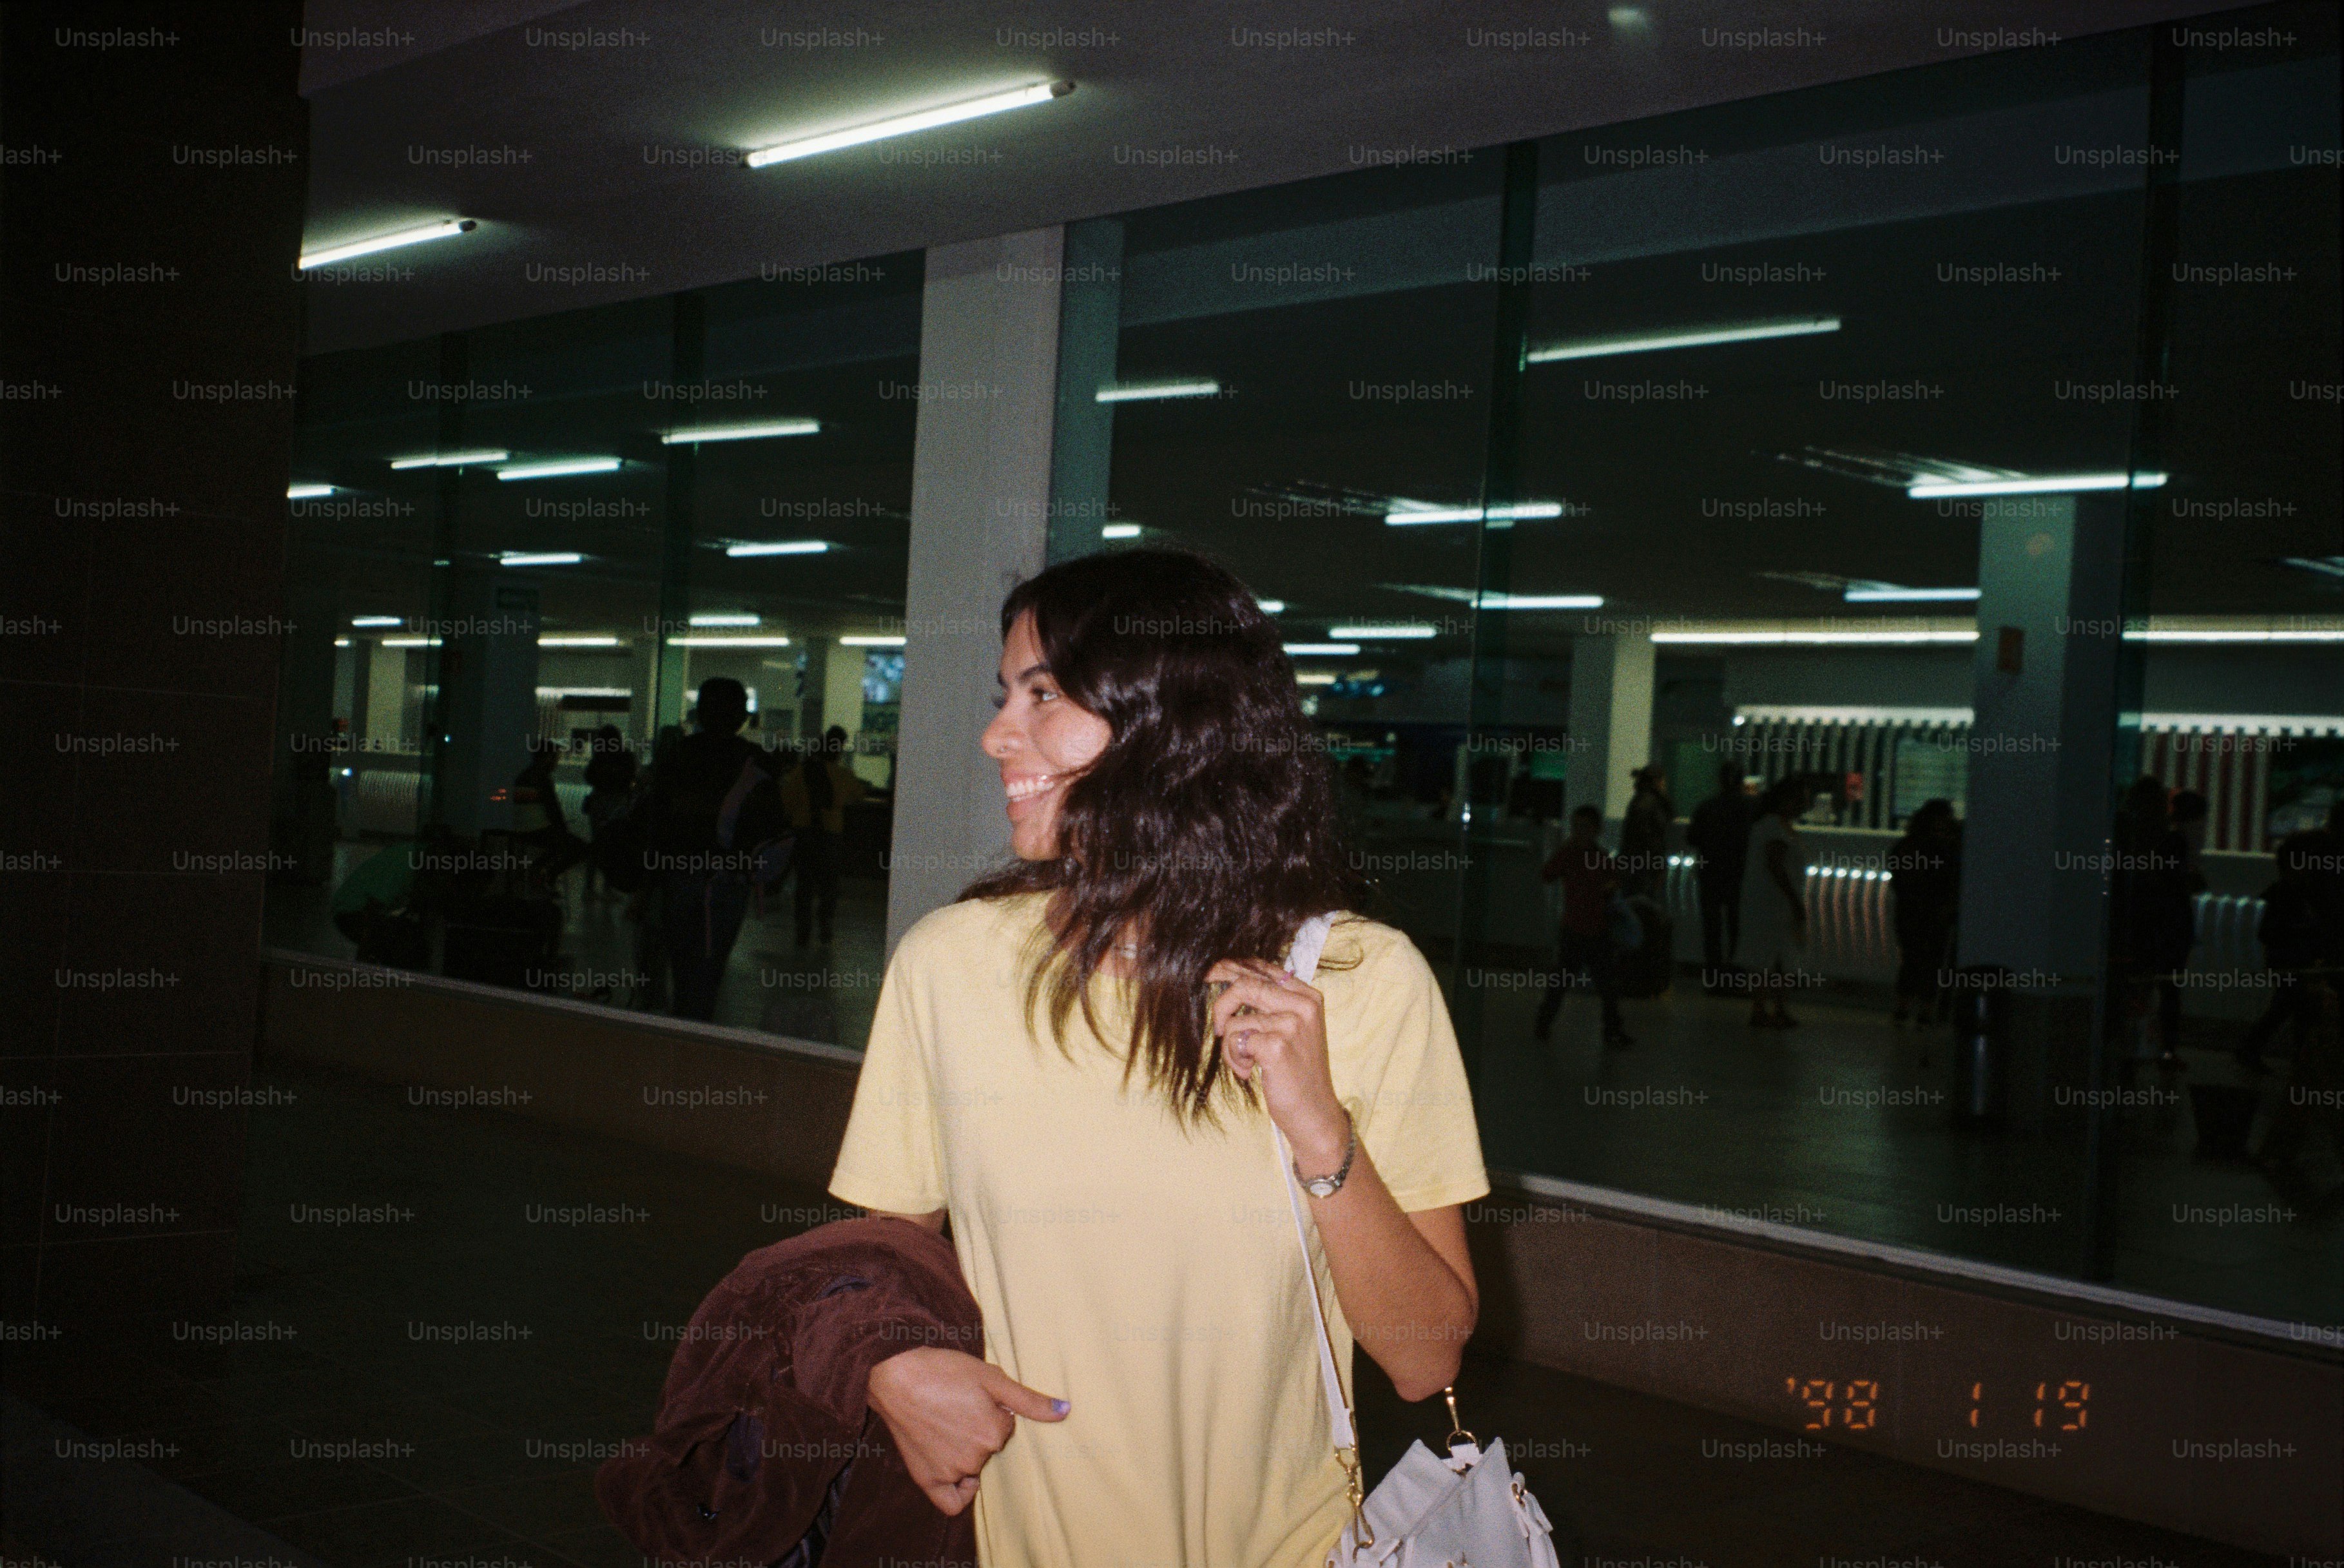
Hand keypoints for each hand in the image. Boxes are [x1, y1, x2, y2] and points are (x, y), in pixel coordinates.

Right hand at [866, 1347, 1067, 1514]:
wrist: (896, 1374)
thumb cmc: (943, 1370)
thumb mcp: (992, 1377)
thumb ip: (1029, 1400)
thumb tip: (1066, 1411)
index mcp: (994, 1433)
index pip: (1005, 1426)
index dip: (993, 1409)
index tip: (975, 1396)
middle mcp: (974, 1457)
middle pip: (989, 1445)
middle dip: (981, 1428)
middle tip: (959, 1405)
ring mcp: (949, 1471)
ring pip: (971, 1465)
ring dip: (966, 1449)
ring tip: (946, 1421)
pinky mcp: (926, 1478)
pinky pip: (951, 1501)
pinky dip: (959, 1490)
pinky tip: (958, 1473)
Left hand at [1206, 958, 1346, 1170]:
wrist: (1315, 1112)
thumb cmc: (1297, 1072)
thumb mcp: (1292, 1030)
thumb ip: (1269, 1003)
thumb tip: (1229, 975)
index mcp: (1308, 996)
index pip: (1262, 968)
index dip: (1230, 967)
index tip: (1209, 973)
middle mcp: (1303, 1005)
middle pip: (1244, 985)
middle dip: (1221, 1007)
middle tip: (1218, 1029)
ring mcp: (1292, 1024)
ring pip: (1236, 1019)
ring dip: (1231, 1046)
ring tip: (1246, 1064)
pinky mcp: (1277, 1046)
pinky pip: (1235, 1040)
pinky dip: (1234, 1059)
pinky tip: (1250, 1072)